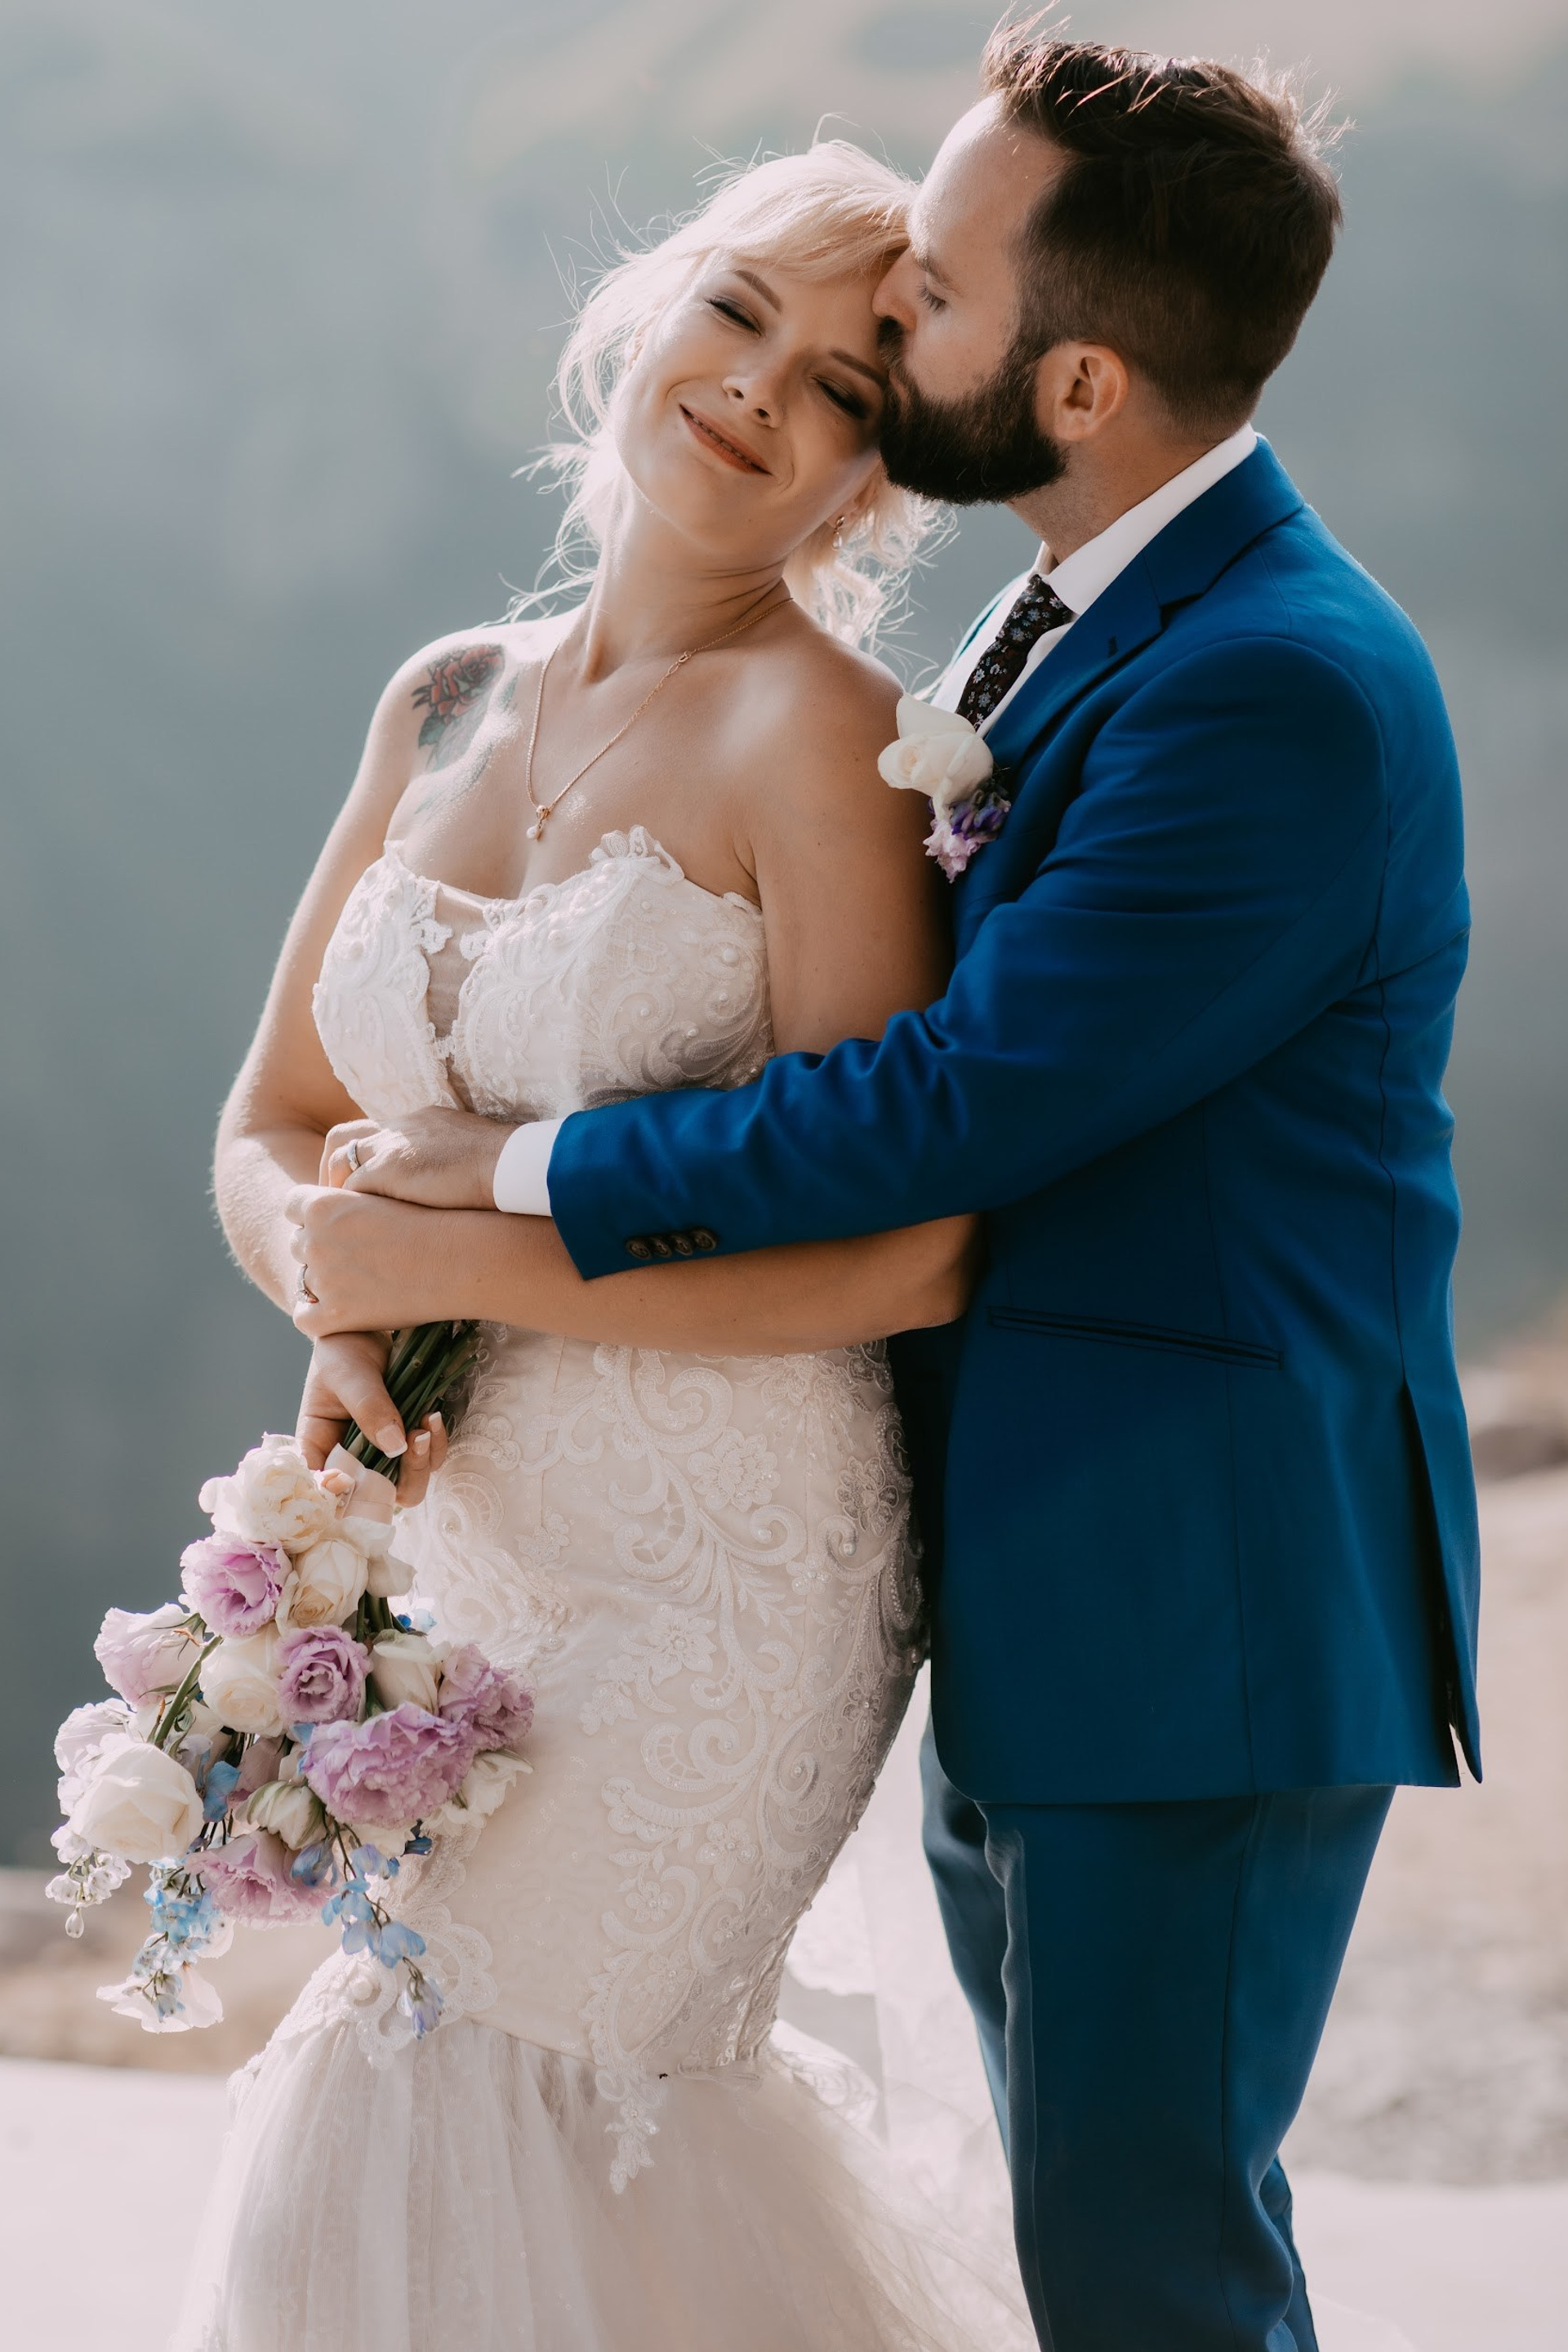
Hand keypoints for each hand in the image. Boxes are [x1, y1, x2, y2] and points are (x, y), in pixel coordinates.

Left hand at [286, 1184, 457, 1336]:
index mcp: (321, 1204)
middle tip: (358, 1255)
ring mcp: (323, 1280)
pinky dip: (318, 1316)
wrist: (461, 1259)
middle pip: (299, 1243)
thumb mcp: (382, 1191)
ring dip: (326, 1281)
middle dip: (321, 1248)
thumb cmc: (434, 1219)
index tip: (337, 1223)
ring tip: (362, 1281)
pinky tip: (341, 1311)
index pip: (292, 1205)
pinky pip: (305, 1318)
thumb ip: (349, 1197)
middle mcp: (314, 1240)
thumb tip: (336, 1200)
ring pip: (305, 1279)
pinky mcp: (335, 1315)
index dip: (313, 1215)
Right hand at [296, 1332, 448, 1500]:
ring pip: (407, 1482)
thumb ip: (369, 1408)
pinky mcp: (406, 1440)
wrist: (365, 1328)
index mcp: (320, 1447)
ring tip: (429, 1421)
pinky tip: (434, 1417)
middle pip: (376, 1495)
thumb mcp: (349, 1374)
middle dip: (402, 1477)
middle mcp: (351, 1458)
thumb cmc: (342, 1350)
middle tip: (415, 1441)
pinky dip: (435, 1444)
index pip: (324, 1488)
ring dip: (423, 1460)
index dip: (341, 1496)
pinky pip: (426, 1458)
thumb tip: (395, 1447)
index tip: (361, 1480)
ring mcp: (381, 1451)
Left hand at [321, 1106, 511, 1210]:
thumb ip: (453, 1160)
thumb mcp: (475, 1154)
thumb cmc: (505, 1168)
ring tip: (339, 1216)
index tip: (360, 1184)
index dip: (363, 1159)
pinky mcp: (387, 1168)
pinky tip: (356, 1226)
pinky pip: (350, 1187)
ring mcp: (391, 1145)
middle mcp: (400, 1127)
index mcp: (422, 1121)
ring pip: (338, 1158)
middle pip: (345, 1135)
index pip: (377, 1133)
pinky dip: (348, 1206)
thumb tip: (454, 1182)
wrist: (510, 1164)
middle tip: (334, 1198)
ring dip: (334, 1187)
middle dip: (332, 1166)